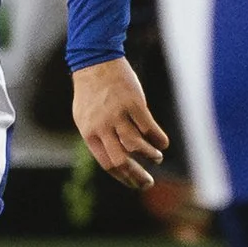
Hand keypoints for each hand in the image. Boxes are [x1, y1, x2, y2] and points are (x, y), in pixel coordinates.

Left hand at [70, 57, 170, 189]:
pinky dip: (158, 139)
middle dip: (137, 175)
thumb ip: (97, 136)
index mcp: (89, 133)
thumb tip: (114, 159)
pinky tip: (162, 143)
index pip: (106, 163)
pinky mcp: (133, 103)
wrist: (95, 63)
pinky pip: (148, 127)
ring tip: (156, 157)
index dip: (123, 177)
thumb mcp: (85, 117)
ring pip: (136, 145)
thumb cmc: (91, 92)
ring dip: (149, 155)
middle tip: (149, 182)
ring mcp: (117, 115)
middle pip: (120, 160)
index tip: (135, 183)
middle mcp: (101, 126)